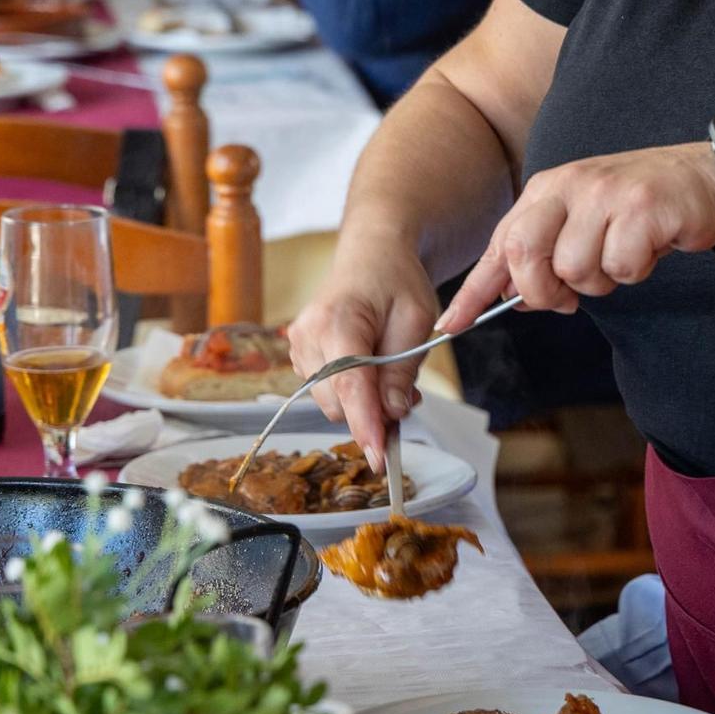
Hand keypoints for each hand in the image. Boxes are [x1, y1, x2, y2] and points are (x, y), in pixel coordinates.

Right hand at [285, 238, 440, 471]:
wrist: (371, 257)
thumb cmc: (396, 281)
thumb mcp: (416, 319)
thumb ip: (402, 368)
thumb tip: (392, 413)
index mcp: (338, 319)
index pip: (350, 384)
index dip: (365, 424)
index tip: (379, 456)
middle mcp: (307, 335)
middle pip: (339, 402)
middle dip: (374, 411)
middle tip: (407, 393)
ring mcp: (298, 346)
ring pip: (332, 403)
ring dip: (364, 403)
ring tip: (390, 374)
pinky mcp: (300, 357)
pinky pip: (327, 393)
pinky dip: (351, 393)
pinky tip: (369, 371)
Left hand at [434, 141, 714, 333]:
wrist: (707, 180)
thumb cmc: (639, 209)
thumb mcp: (582, 222)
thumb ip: (546, 253)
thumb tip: (511, 297)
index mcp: (547, 189)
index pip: (501, 244)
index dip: (474, 289)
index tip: (450, 325)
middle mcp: (570, 186)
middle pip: (526, 254)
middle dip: (543, 291)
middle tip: (570, 297)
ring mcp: (606, 195)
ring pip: (576, 268)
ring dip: (602, 280)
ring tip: (623, 253)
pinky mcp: (643, 208)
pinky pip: (622, 267)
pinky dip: (636, 270)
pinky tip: (650, 247)